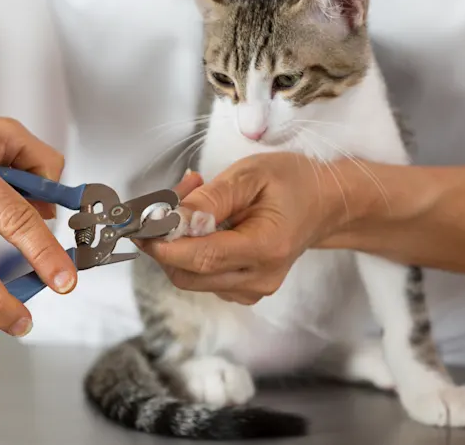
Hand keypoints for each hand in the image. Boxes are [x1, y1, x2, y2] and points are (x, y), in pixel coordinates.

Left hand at [140, 152, 352, 304]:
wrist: (324, 204)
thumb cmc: (292, 182)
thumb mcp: (251, 174)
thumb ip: (211, 199)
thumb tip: (171, 220)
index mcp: (266, 248)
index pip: (202, 257)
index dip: (164, 244)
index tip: (139, 224)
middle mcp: (260, 278)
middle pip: (189, 275)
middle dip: (165, 242)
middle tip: (168, 202)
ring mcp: (253, 289)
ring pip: (192, 278)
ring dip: (178, 244)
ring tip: (195, 202)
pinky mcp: (245, 289)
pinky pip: (204, 277)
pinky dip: (192, 252)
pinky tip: (206, 223)